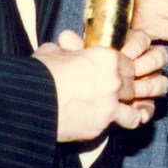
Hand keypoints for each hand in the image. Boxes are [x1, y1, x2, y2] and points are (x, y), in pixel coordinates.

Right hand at [34, 29, 167, 141]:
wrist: (33, 102)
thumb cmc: (41, 74)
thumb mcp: (54, 52)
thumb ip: (66, 48)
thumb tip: (64, 44)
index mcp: (106, 57)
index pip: (128, 63)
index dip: (124, 69)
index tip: (121, 74)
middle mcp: (113, 79)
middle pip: (133, 84)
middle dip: (128, 89)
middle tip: (123, 93)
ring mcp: (111, 102)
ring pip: (133, 105)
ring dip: (130, 108)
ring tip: (129, 111)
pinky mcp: (103, 123)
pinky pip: (124, 123)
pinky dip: (123, 123)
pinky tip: (122, 123)